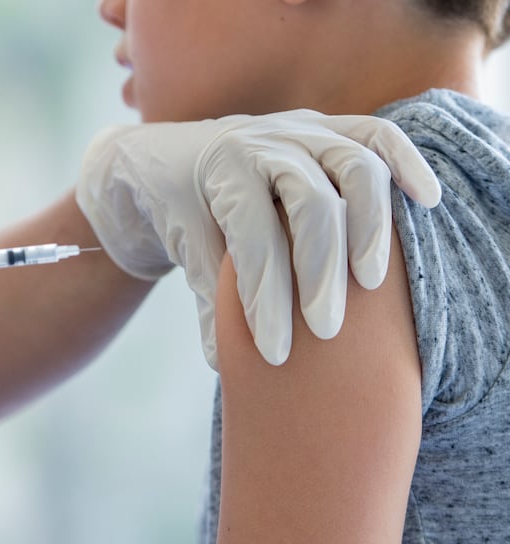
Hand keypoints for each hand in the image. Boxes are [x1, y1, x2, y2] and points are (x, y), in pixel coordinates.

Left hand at [75, 110, 441, 367]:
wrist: (175, 158)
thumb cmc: (185, 212)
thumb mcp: (185, 250)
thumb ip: (207, 298)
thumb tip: (220, 359)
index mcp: (221, 173)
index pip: (253, 240)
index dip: (266, 300)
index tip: (275, 352)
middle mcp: (264, 142)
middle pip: (311, 205)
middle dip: (321, 273)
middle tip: (325, 330)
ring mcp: (302, 129)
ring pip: (355, 168)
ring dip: (370, 228)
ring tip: (369, 284)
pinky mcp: (330, 127)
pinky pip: (379, 136)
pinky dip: (407, 164)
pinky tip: (425, 200)